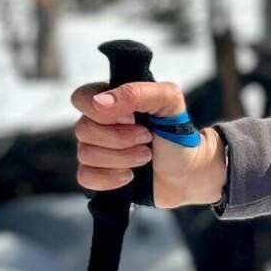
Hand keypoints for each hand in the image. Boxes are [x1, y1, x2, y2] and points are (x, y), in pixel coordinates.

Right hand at [69, 78, 226, 210]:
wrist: (189, 172)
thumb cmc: (178, 133)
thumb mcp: (169, 102)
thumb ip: (138, 92)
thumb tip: (99, 102)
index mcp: (111, 100)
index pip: (81, 98)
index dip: (102, 112)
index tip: (132, 118)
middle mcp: (98, 124)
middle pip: (83, 130)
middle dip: (120, 139)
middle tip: (147, 139)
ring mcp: (96, 151)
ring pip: (85, 155)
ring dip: (121, 159)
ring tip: (146, 157)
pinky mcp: (98, 175)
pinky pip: (85, 177)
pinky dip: (110, 178)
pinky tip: (130, 176)